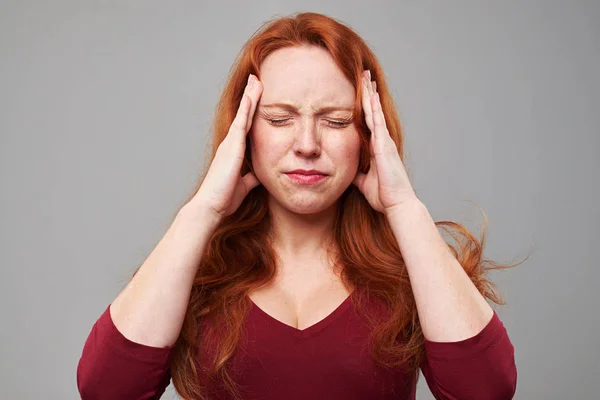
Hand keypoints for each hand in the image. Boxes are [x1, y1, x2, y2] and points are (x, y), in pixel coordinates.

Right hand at [190, 74, 262, 220]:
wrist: (211, 205)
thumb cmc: (224, 198)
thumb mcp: (243, 186)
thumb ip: (251, 177)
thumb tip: (259, 175)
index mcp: (234, 153)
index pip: (246, 127)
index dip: (251, 112)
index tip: (256, 98)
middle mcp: (230, 144)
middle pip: (244, 115)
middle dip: (250, 97)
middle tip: (256, 80)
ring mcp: (230, 143)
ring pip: (243, 114)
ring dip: (249, 95)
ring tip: (256, 79)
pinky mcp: (232, 145)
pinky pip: (242, 121)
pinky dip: (247, 106)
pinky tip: (253, 93)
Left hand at [353, 70, 417, 213]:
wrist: (396, 203)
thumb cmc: (383, 195)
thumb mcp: (363, 182)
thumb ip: (356, 173)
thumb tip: (344, 171)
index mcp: (376, 148)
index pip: (368, 121)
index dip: (364, 105)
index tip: (361, 91)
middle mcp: (381, 140)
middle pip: (372, 111)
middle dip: (367, 92)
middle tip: (363, 74)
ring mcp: (384, 141)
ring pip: (374, 111)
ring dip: (369, 93)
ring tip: (365, 75)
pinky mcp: (384, 144)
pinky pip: (377, 121)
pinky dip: (373, 106)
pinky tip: (370, 93)